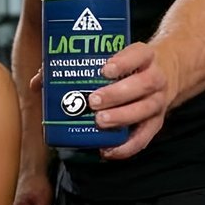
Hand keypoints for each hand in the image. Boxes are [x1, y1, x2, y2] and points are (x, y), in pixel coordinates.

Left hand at [89, 42, 177, 160]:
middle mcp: (156, 78)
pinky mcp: (155, 122)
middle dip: (117, 94)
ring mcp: (158, 101)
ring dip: (121, 117)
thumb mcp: (113, 58)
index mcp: (145, 57)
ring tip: (99, 121)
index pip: (139, 54)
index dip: (124, 62)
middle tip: (93, 101)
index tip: (105, 70)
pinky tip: (108, 149)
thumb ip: (79, 66)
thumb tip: (40, 81)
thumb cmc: (126, 68)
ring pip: (145, 109)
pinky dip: (126, 146)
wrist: (163, 75)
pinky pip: (144, 137)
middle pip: (143, 84)